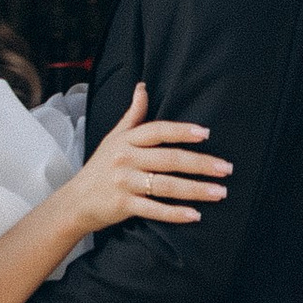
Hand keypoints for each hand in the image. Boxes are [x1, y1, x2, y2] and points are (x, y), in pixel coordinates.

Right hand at [70, 81, 231, 233]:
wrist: (76, 200)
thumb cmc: (100, 167)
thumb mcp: (113, 138)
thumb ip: (132, 115)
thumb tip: (142, 87)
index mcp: (126, 141)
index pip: (158, 131)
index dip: (182, 131)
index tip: (206, 134)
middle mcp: (126, 159)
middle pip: (168, 159)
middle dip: (200, 164)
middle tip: (226, 168)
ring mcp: (125, 183)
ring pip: (166, 185)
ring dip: (195, 190)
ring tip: (220, 192)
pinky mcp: (123, 205)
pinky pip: (154, 210)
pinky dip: (175, 213)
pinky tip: (195, 215)